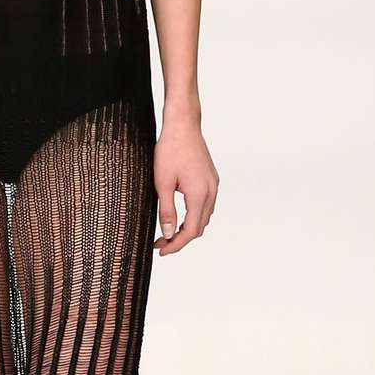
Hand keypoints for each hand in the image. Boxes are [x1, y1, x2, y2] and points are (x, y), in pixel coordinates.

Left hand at [153, 121, 219, 255]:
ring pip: (204, 216)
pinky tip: (180, 215)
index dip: (176, 244)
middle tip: (161, 243)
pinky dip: (194, 215)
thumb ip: (166, 210)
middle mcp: (211, 192)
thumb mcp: (162, 183)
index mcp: (200, 194)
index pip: (191, 231)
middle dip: (181, 238)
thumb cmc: (170, 150)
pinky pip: (206, 204)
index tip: (161, 250)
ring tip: (168, 231)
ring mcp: (213, 185)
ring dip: (188, 227)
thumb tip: (167, 233)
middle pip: (199, 227)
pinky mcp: (210, 179)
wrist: (183, 125)